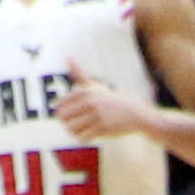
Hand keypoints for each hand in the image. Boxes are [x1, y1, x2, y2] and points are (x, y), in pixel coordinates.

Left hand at [55, 82, 169, 144]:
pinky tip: (88, 135)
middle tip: (75, 122)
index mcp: (85, 91)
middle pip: (63, 117)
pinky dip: (83, 138)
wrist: (134, 113)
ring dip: (73, 131)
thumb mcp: (94, 85)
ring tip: (80, 129)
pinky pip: (82, 137)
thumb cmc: (110, 99)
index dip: (63, 111)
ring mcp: (96, 115)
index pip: (60, 104)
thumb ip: (78, 73)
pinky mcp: (103, 128)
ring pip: (71, 129)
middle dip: (66, 122)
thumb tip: (67, 55)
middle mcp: (90, 102)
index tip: (72, 112)